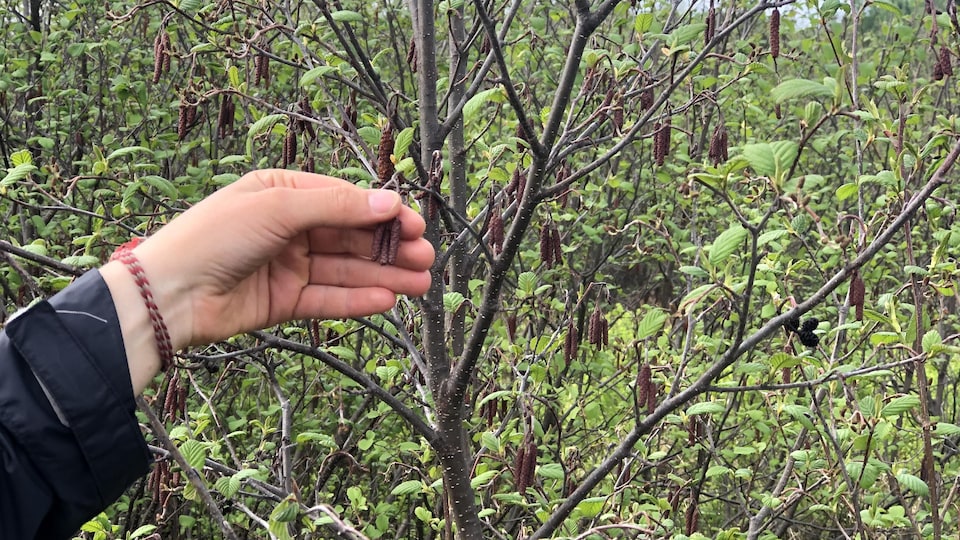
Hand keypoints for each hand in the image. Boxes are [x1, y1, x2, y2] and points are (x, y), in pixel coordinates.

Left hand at [125, 170, 433, 349]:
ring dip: (383, 275)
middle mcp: (288, 228)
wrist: (168, 294)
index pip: (345, 200)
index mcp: (283, 193)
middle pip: (350, 236)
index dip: (382, 213)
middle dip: (389, 247)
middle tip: (426, 258)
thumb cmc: (214, 236)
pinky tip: (387, 300)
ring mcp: (287, 266)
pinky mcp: (284, 301)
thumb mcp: (278, 208)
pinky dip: (357, 300)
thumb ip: (336, 207)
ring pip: (345, 270)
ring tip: (420, 284)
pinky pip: (328, 299)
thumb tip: (389, 203)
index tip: (414, 225)